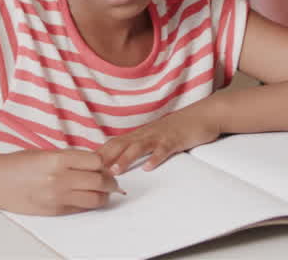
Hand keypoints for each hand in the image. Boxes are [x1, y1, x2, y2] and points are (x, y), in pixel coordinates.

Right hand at [0, 149, 121, 215]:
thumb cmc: (18, 164)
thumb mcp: (45, 153)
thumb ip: (69, 158)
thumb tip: (93, 163)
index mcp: (58, 159)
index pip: (95, 161)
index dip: (103, 163)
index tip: (104, 164)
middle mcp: (60, 179)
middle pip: (99, 180)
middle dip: (109, 180)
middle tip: (111, 179)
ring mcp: (57, 197)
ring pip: (94, 198)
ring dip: (103, 195)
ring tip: (103, 191)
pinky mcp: (54, 211)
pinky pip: (81, 208)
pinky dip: (89, 203)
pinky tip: (88, 197)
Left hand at [97, 102, 222, 174]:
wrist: (202, 115)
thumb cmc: (177, 129)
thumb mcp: (154, 136)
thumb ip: (139, 146)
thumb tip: (121, 160)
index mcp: (139, 134)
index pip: (114, 143)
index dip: (100, 154)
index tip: (85, 167)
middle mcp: (146, 133)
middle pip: (121, 144)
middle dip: (106, 158)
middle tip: (92, 172)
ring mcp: (160, 136)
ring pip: (139, 146)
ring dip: (126, 158)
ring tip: (115, 171)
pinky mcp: (175, 139)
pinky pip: (164, 149)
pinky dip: (155, 157)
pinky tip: (149, 167)